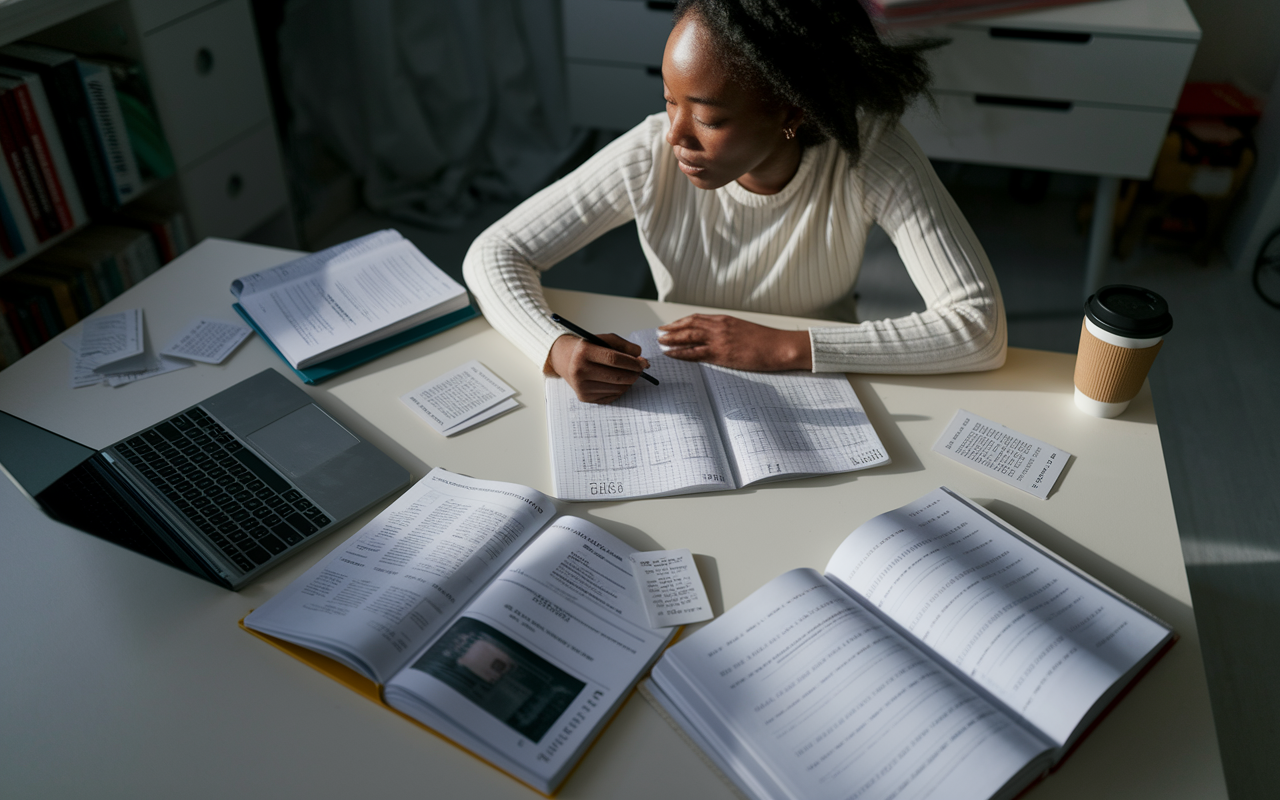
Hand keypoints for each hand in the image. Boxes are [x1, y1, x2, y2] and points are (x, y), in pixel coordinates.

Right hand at [546, 333, 650, 403]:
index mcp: (584, 352)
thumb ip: (624, 346)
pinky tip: (617, 381)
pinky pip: (611, 396)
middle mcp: (580, 370)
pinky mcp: (584, 397)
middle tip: (641, 370)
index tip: (643, 363)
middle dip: (634, 374)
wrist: (565, 359)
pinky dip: (620, 389)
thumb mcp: (604, 339)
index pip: (614, 359)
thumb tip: (641, 359)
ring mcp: (581, 386)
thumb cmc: (588, 348)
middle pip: (617, 376)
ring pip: (617, 388)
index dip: (632, 363)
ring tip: (629, 374)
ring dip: (629, 382)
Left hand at [658, 314, 811, 370]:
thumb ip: (729, 331)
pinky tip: (671, 353)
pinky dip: (680, 352)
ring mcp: (719, 339)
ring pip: (688, 336)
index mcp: (725, 320)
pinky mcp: (721, 353)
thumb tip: (717, 337)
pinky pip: (695, 352)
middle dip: (671, 329)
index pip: (696, 318)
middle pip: (688, 325)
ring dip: (671, 339)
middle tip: (659, 333)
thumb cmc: (766, 341)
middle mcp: (719, 326)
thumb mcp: (744, 330)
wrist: (780, 347)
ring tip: (660, 341)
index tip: (670, 325)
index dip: (680, 322)